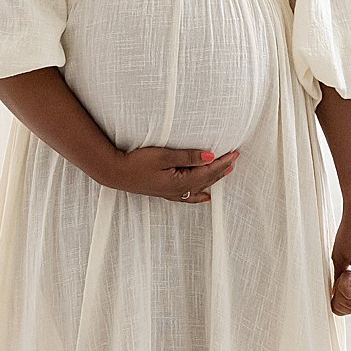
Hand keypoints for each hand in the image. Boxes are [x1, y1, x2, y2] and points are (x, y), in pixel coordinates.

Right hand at [102, 144, 237, 202]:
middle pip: (207, 179)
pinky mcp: (163, 192)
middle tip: (234, 159)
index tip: (235, 153)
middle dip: (222, 170)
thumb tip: (211, 156)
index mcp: (182, 182)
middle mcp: (179, 190)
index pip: (209, 171)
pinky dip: (199, 195)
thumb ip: (188, 156)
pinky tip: (205, 197)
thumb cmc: (137, 162)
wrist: (115, 172)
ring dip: (213, 179)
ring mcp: (171, 193)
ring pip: (199, 187)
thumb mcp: (165, 156)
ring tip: (225, 172)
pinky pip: (188, 196)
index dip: (223, 162)